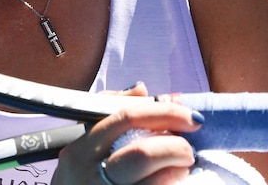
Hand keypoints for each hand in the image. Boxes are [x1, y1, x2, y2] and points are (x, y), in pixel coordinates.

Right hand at [52, 82, 203, 184]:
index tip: (188, 116)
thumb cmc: (79, 181)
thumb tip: (142, 91)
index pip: (124, 119)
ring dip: (177, 170)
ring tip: (183, 165)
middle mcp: (89, 175)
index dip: (162, 113)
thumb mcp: (83, 148)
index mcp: (80, 151)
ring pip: (154, 181)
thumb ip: (110, 112)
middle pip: (141, 153)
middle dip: (174, 146)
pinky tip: (175, 180)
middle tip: (187, 147)